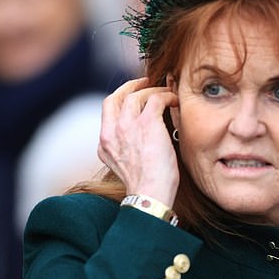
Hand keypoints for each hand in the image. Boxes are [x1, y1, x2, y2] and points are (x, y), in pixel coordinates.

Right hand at [97, 77, 179, 204]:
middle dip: (131, 86)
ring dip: (152, 91)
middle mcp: (111, 132)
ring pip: (136, 95)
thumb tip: (143, 137)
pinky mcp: (147, 123)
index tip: (132, 95)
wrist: (149, 195)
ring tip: (165, 92)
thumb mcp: (126, 166)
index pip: (107, 111)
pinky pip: (156, 99)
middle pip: (116, 97)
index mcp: (104, 144)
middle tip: (145, 82)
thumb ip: (127, 149)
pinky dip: (166, 96)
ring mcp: (127, 126)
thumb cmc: (146, 188)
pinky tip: (174, 100)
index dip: (120, 99)